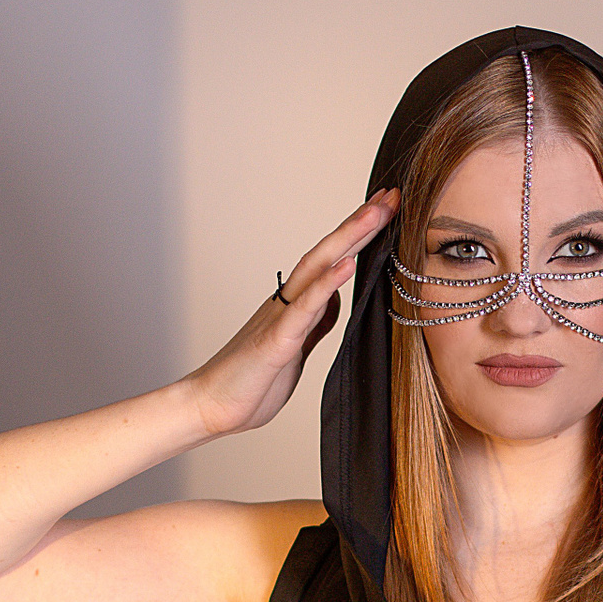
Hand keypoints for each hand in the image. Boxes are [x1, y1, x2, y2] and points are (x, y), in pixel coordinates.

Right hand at [186, 188, 398, 438]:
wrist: (211, 407)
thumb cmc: (251, 381)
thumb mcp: (297, 349)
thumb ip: (315, 322)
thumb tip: (335, 300)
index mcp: (295, 306)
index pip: (333, 260)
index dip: (360, 234)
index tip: (387, 208)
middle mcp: (287, 302)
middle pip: (328, 252)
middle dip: (361, 223)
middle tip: (391, 194)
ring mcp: (280, 318)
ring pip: (317, 268)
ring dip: (348, 239)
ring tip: (375, 213)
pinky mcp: (276, 342)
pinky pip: (304, 309)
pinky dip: (326, 285)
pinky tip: (347, 265)